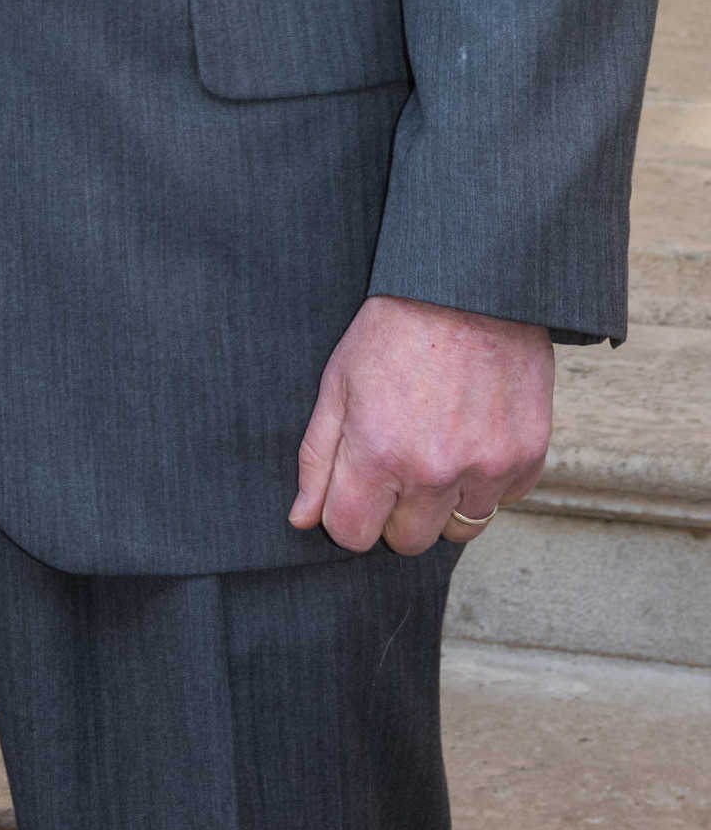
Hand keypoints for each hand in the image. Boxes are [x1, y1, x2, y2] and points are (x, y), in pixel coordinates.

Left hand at [291, 291, 554, 553]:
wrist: (469, 288)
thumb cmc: (394, 329)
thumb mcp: (338, 382)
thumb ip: (318, 457)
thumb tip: (303, 518)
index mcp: (378, 453)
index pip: (352, 534)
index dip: (348, 512)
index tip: (356, 485)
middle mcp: (434, 471)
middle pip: (407, 541)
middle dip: (396, 510)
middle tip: (398, 459)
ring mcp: (486, 468)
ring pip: (458, 530)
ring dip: (444, 503)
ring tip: (438, 448)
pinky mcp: (527, 458)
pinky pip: (502, 501)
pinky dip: (487, 481)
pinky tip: (473, 435)